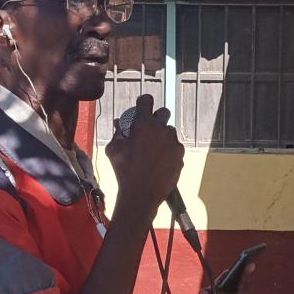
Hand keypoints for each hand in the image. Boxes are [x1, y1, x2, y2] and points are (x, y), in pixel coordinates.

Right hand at [105, 94, 183, 217]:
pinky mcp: (180, 154)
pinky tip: (160, 162)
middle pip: (164, 112)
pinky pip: (175, 147)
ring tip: (153, 152)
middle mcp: (161, 129)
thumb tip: (120, 123)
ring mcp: (173, 142)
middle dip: (157, 118)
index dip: (143, 103)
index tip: (141, 109)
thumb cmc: (124, 171)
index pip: (147, 100)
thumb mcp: (113, 150)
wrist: (141, 194)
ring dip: (163, 137)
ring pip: (170, 132)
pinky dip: (169, 151)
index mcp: (143, 124)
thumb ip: (118, 133)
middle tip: (149, 130)